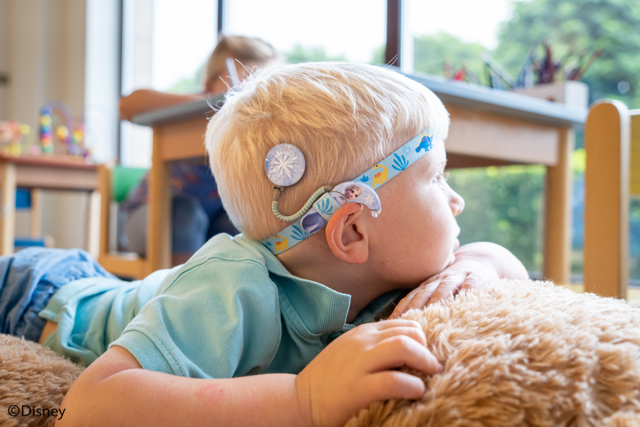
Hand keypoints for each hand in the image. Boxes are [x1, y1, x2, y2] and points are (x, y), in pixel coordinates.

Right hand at [295, 319, 441, 426]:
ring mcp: (359, 363)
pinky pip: (394, 381)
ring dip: (425, 362)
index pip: (404, 324)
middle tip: (432, 368)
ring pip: (404, 347)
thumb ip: (374, 346)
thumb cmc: (330, 379)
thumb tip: (409, 349)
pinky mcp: (358, 388)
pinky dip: (413, 386)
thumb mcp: (351, 352)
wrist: (300, 400)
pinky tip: (416, 392)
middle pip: (409, 333)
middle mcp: (362, 342)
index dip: (422, 340)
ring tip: (430, 378)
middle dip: (427, 350)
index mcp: (363, 333)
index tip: (426, 356)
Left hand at [390, 252, 499, 318]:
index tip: (392, 324)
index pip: (411, 297)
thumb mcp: (436, 291)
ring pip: (445, 288)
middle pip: (424, 293)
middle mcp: (439, 280)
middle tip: (407, 323)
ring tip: (431, 315)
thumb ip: (422, 304)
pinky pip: (471, 284)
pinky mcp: (477, 276)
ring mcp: (458, 277)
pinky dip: (466, 292)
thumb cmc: (454, 285)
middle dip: (414, 307)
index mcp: (427, 286)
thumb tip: (401, 329)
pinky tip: (463, 304)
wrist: (480, 260)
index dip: (401, 310)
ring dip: (437, 300)